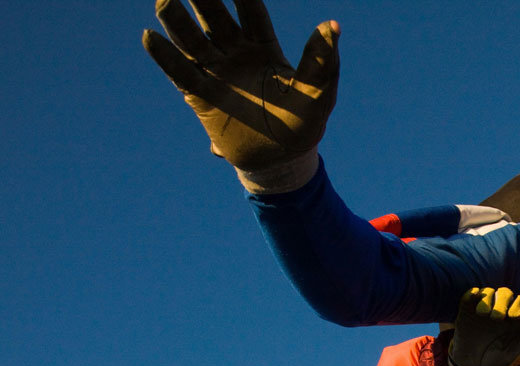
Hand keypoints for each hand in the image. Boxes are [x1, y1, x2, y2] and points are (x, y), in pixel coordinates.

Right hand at [142, 0, 339, 170]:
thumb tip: (333, 25)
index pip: (251, 11)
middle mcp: (236, 54)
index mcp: (264, 47)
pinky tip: (150, 38)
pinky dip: (165, 57)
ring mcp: (217, 73)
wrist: (283, 160)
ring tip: (164, 1)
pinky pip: (181, 73)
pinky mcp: (202, 97)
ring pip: (193, 40)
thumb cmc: (305, 122)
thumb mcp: (320, 92)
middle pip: (215, 17)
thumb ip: (322, 60)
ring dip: (178, 21)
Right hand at [448, 288, 519, 365]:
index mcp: (515, 322)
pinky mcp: (468, 310)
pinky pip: (471, 293)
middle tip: (496, 317)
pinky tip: (474, 303)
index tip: (513, 316)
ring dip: (488, 299)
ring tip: (483, 314)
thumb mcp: (513, 358)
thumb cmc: (495, 364)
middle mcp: (501, 313)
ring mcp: (484, 310)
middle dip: (503, 301)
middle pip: (506, 293)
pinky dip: (473, 294)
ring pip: (490, 291)